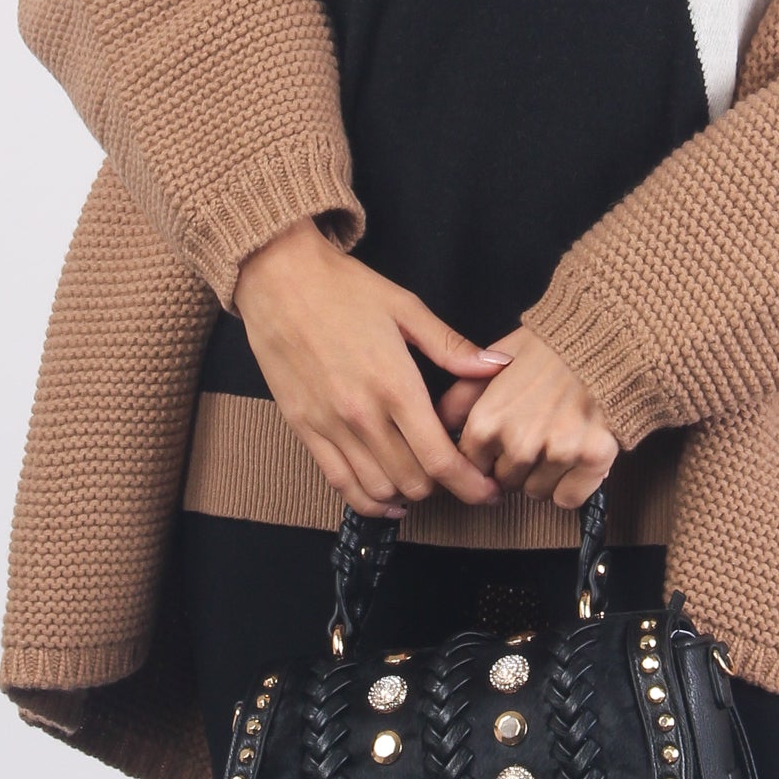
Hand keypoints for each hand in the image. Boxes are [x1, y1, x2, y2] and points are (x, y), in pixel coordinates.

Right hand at [232, 218, 509, 518]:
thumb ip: (452, 346)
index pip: (440, 459)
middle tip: (459, 474)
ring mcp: (329, 426)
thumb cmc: (345, 288)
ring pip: (378, 489)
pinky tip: (386, 496)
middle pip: (413, 481)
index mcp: (395, 385)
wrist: (279, 279)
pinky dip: (367, 499)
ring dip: (408, 494)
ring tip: (424, 480)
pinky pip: (339, 482)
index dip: (470, 485)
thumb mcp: (406, 307)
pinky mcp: (303, 428)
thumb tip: (498, 366)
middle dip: (444, 487)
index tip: (488, 490)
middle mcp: (362, 415)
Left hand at [434, 325, 618, 510]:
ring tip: (557, 438)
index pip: (471, 466)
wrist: (607, 335)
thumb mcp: (497, 362)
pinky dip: (572, 484)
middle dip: (515, 464)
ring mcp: (557, 452)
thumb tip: (438, 421)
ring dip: (543, 475)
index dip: (487, 456)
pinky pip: (568, 498)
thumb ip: (462, 395)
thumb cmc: (552, 345)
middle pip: (504, 482)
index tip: (500, 446)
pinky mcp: (593, 458)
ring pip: (536, 492)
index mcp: (488, 420)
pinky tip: (575, 456)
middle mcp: (519, 442)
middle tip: (535, 433)